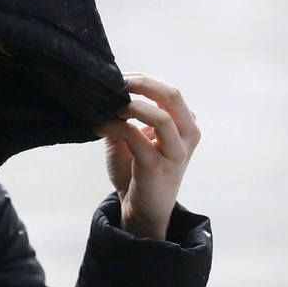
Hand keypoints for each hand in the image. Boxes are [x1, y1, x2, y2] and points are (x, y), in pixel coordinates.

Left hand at [95, 74, 200, 240]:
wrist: (141, 208)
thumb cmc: (137, 170)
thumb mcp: (129, 137)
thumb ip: (123, 116)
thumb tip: (105, 94)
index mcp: (185, 124)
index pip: (168, 90)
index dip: (142, 79)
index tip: (117, 78)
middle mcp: (188, 135)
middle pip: (172, 95)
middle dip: (142, 83)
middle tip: (117, 84)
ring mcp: (176, 152)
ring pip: (162, 116)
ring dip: (133, 106)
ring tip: (113, 108)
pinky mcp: (158, 167)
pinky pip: (137, 137)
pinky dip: (116, 127)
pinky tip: (99, 128)